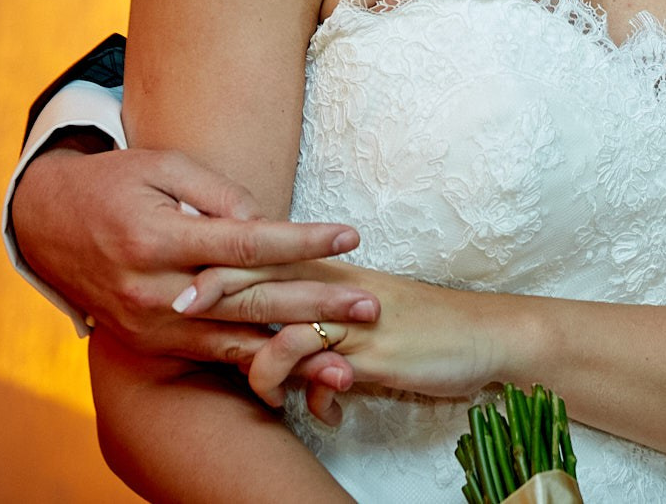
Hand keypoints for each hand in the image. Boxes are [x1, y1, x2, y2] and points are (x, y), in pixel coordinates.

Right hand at [12, 141, 380, 373]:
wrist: (47, 224)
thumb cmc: (116, 183)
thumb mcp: (163, 166)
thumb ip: (218, 192)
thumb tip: (266, 221)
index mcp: (156, 239)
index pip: (244, 244)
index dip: (301, 240)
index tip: (349, 234)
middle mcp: (154, 290)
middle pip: (250, 301)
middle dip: (315, 306)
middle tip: (370, 305)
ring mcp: (152, 325)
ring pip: (235, 342)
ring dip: (295, 352)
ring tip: (346, 359)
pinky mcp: (152, 343)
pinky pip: (214, 357)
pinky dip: (260, 367)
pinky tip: (301, 373)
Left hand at [179, 260, 502, 408]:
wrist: (489, 334)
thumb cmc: (432, 327)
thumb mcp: (372, 316)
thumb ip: (327, 321)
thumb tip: (289, 342)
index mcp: (337, 273)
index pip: (272, 254)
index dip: (229, 256)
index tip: (187, 262)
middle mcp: (339, 288)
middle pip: (265, 275)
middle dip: (216, 288)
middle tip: (176, 304)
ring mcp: (352, 318)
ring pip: (282, 321)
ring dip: (259, 360)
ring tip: (261, 390)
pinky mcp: (369, 350)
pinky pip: (314, 362)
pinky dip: (308, 389)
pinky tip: (327, 410)